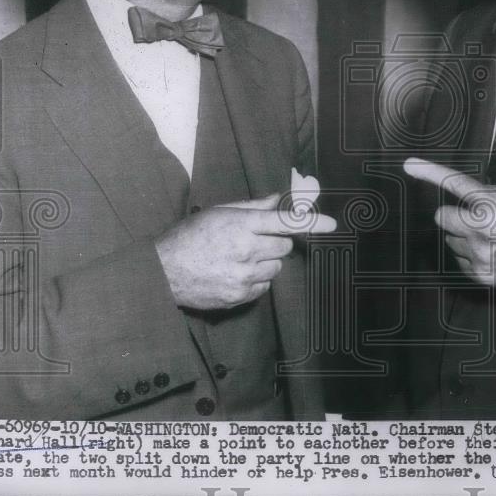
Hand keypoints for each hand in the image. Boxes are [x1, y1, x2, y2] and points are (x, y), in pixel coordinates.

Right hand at [156, 193, 335, 309]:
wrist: (163, 273)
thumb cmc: (189, 237)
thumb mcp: (217, 212)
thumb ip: (252, 207)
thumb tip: (278, 199)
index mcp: (241, 225)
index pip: (286, 222)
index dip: (312, 222)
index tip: (332, 224)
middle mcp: (246, 251)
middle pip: (285, 247)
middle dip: (276, 242)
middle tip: (253, 240)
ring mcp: (243, 276)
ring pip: (277, 268)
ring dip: (266, 262)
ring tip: (240, 258)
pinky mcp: (239, 296)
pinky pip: (265, 286)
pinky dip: (257, 280)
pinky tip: (235, 273)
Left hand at [404, 158, 495, 294]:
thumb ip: (487, 194)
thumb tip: (465, 193)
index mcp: (491, 206)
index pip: (455, 183)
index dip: (429, 172)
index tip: (409, 164)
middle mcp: (480, 230)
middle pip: (441, 217)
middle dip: (451, 216)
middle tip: (470, 219)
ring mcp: (477, 255)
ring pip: (449, 240)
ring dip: (462, 237)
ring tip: (489, 240)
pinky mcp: (478, 274)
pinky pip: (459, 260)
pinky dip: (469, 255)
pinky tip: (490, 254)